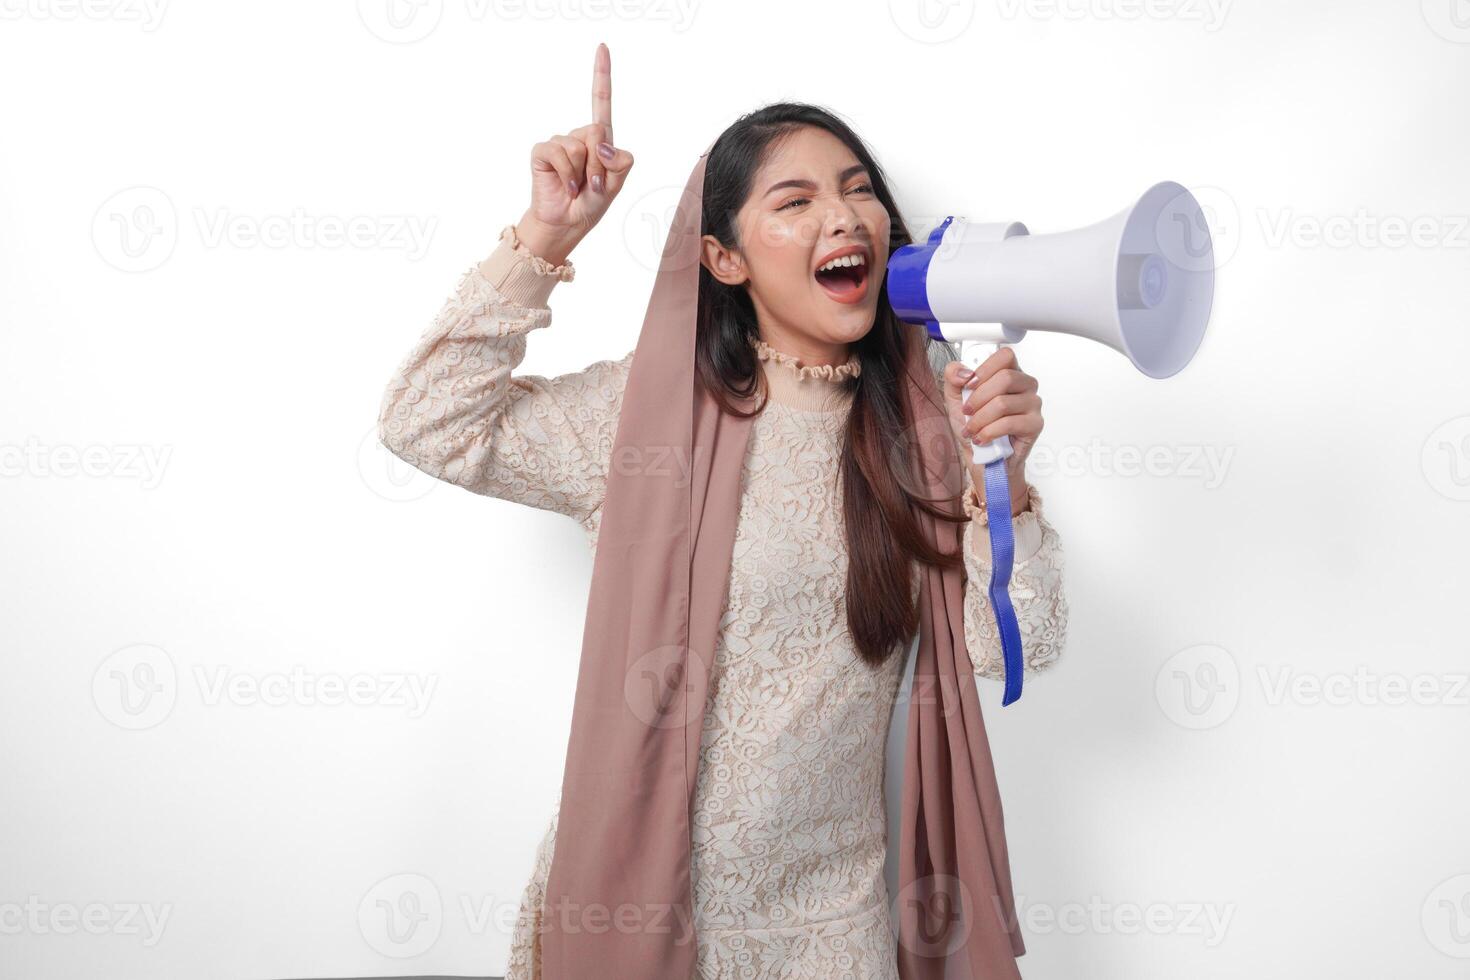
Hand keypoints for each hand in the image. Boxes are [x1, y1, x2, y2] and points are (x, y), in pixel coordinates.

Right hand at [516, 42, 635, 265]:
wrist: (566, 223)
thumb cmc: (590, 204)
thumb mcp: (616, 186)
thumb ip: (620, 163)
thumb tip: (601, 142)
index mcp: (600, 140)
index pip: (601, 103)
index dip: (601, 75)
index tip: (602, 47)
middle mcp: (579, 136)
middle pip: (597, 131)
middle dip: (598, 163)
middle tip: (591, 183)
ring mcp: (560, 143)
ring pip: (579, 146)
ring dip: (582, 172)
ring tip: (576, 186)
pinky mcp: (543, 151)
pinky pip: (558, 153)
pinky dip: (566, 174)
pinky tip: (565, 186)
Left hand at [940, 347, 1044, 516]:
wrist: (982, 459)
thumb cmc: (975, 427)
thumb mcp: (955, 399)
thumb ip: (953, 377)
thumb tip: (963, 372)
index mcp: (1009, 373)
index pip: (1005, 356)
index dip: (985, 369)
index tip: (969, 385)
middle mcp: (1025, 386)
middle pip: (1006, 378)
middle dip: (978, 398)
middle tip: (967, 412)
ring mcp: (1033, 404)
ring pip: (1004, 402)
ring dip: (980, 419)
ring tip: (972, 430)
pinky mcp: (1035, 425)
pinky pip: (1010, 423)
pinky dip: (989, 432)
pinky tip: (982, 438)